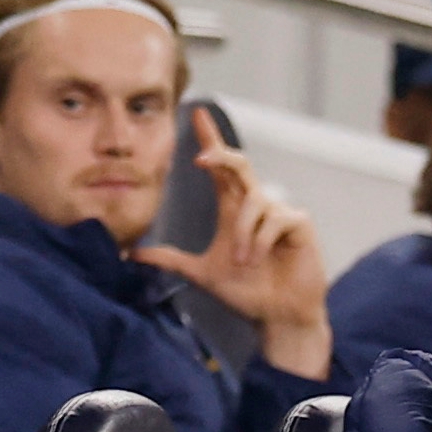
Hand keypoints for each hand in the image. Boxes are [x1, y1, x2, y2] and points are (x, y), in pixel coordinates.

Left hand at [132, 108, 331, 378]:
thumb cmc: (245, 292)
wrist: (276, 316)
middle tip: (202, 157)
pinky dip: (260, 239)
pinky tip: (260, 258)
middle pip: (238, 163)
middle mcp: (255, 204)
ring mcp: (280, 212)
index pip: (220, 167)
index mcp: (233, 209)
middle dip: (221, 155)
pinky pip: (276, 218)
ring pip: (254, 201)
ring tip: (244, 260)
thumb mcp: (200, 272)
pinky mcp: (299, 224)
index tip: (197, 114)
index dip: (211, 139)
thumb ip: (169, 259)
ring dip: (243, 232)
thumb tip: (132, 254)